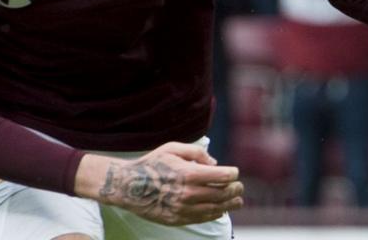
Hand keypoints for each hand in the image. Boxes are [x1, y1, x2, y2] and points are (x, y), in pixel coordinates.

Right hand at [94, 142, 243, 224]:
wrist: (128, 186)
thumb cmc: (152, 164)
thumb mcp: (173, 148)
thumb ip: (197, 152)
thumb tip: (215, 163)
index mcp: (189, 174)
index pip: (222, 176)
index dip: (232, 174)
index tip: (234, 172)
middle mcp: (187, 193)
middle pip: (221, 194)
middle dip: (235, 190)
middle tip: (239, 187)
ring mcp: (182, 209)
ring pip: (214, 209)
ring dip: (230, 205)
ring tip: (237, 201)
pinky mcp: (177, 219)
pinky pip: (201, 218)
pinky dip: (214, 214)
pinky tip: (220, 209)